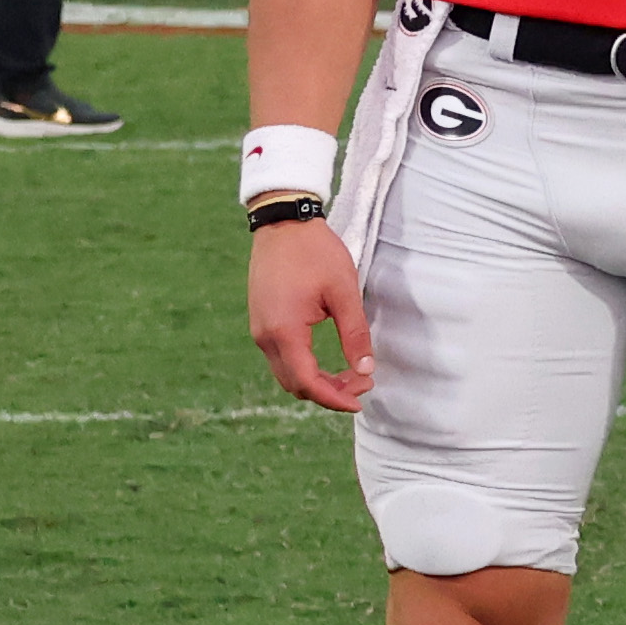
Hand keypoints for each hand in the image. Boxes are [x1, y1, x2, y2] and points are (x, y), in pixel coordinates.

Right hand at [248, 210, 370, 411]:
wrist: (283, 222)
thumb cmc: (315, 252)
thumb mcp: (343, 292)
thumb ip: (355, 334)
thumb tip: (365, 370)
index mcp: (284, 331)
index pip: (308, 382)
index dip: (334, 398)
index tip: (359, 402)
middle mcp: (265, 336)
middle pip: (295, 384)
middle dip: (329, 392)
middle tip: (363, 383)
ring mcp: (259, 329)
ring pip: (286, 374)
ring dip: (316, 381)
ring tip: (351, 374)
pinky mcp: (261, 322)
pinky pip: (281, 358)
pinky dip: (304, 367)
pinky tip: (328, 362)